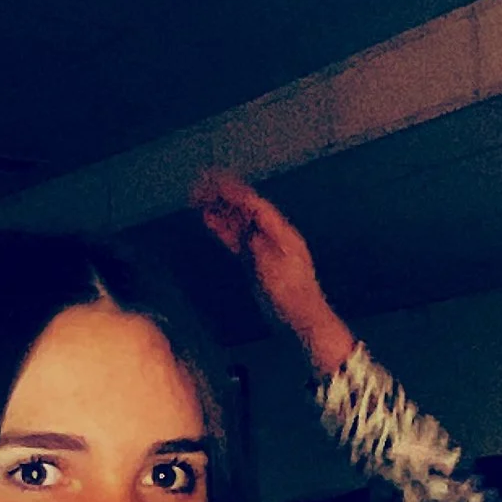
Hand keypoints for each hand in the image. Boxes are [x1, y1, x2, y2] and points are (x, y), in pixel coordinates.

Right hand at [192, 170, 354, 374]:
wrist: (301, 320)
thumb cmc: (293, 297)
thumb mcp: (274, 268)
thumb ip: (258, 245)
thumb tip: (246, 229)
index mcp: (282, 233)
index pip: (254, 204)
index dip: (234, 192)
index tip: (215, 181)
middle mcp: (273, 236)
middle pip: (245, 209)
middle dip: (224, 196)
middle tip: (202, 185)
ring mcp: (264, 248)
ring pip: (238, 223)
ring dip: (220, 210)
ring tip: (200, 199)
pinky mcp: (257, 262)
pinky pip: (236, 239)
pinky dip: (223, 228)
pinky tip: (210, 221)